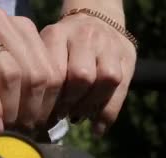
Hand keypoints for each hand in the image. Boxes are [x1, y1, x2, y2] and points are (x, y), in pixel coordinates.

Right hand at [0, 6, 62, 131]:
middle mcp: (0, 21)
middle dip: (33, 110)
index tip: (41, 127)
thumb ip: (15, 82)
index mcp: (18, 27)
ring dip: (13, 110)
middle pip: (36, 73)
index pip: (51, 68)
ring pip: (12, 73)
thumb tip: (39, 121)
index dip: (51, 103)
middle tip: (24, 134)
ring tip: (7, 132)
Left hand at [40, 11, 136, 136]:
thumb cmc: (65, 46)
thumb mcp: (48, 51)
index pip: (55, 71)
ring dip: (92, 105)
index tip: (47, 113)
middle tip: (64, 114)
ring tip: (80, 116)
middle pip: (82, 75)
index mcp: (58, 34)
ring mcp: (109, 45)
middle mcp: (85, 36)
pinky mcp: (127, 56)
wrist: (97, 19)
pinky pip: (121, 89)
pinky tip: (97, 129)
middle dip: (72, 102)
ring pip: (106, 79)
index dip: (52, 98)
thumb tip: (38, 118)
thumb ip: (45, 76)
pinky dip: (108, 114)